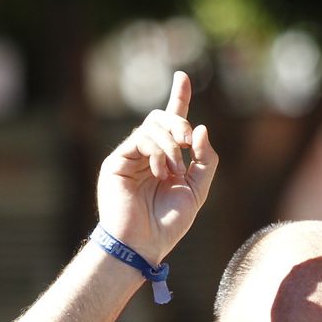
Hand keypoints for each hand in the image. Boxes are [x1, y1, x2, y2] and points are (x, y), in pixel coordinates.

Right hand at [96, 70, 217, 262]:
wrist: (143, 244)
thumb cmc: (168, 224)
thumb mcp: (198, 190)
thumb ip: (205, 160)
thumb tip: (200, 127)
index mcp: (165, 159)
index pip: (172, 122)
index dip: (178, 98)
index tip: (182, 76)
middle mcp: (146, 154)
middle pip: (161, 118)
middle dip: (179, 124)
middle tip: (189, 143)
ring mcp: (129, 156)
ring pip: (151, 125)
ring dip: (171, 144)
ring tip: (175, 171)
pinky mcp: (116, 162)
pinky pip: (140, 139)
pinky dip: (157, 152)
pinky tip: (160, 172)